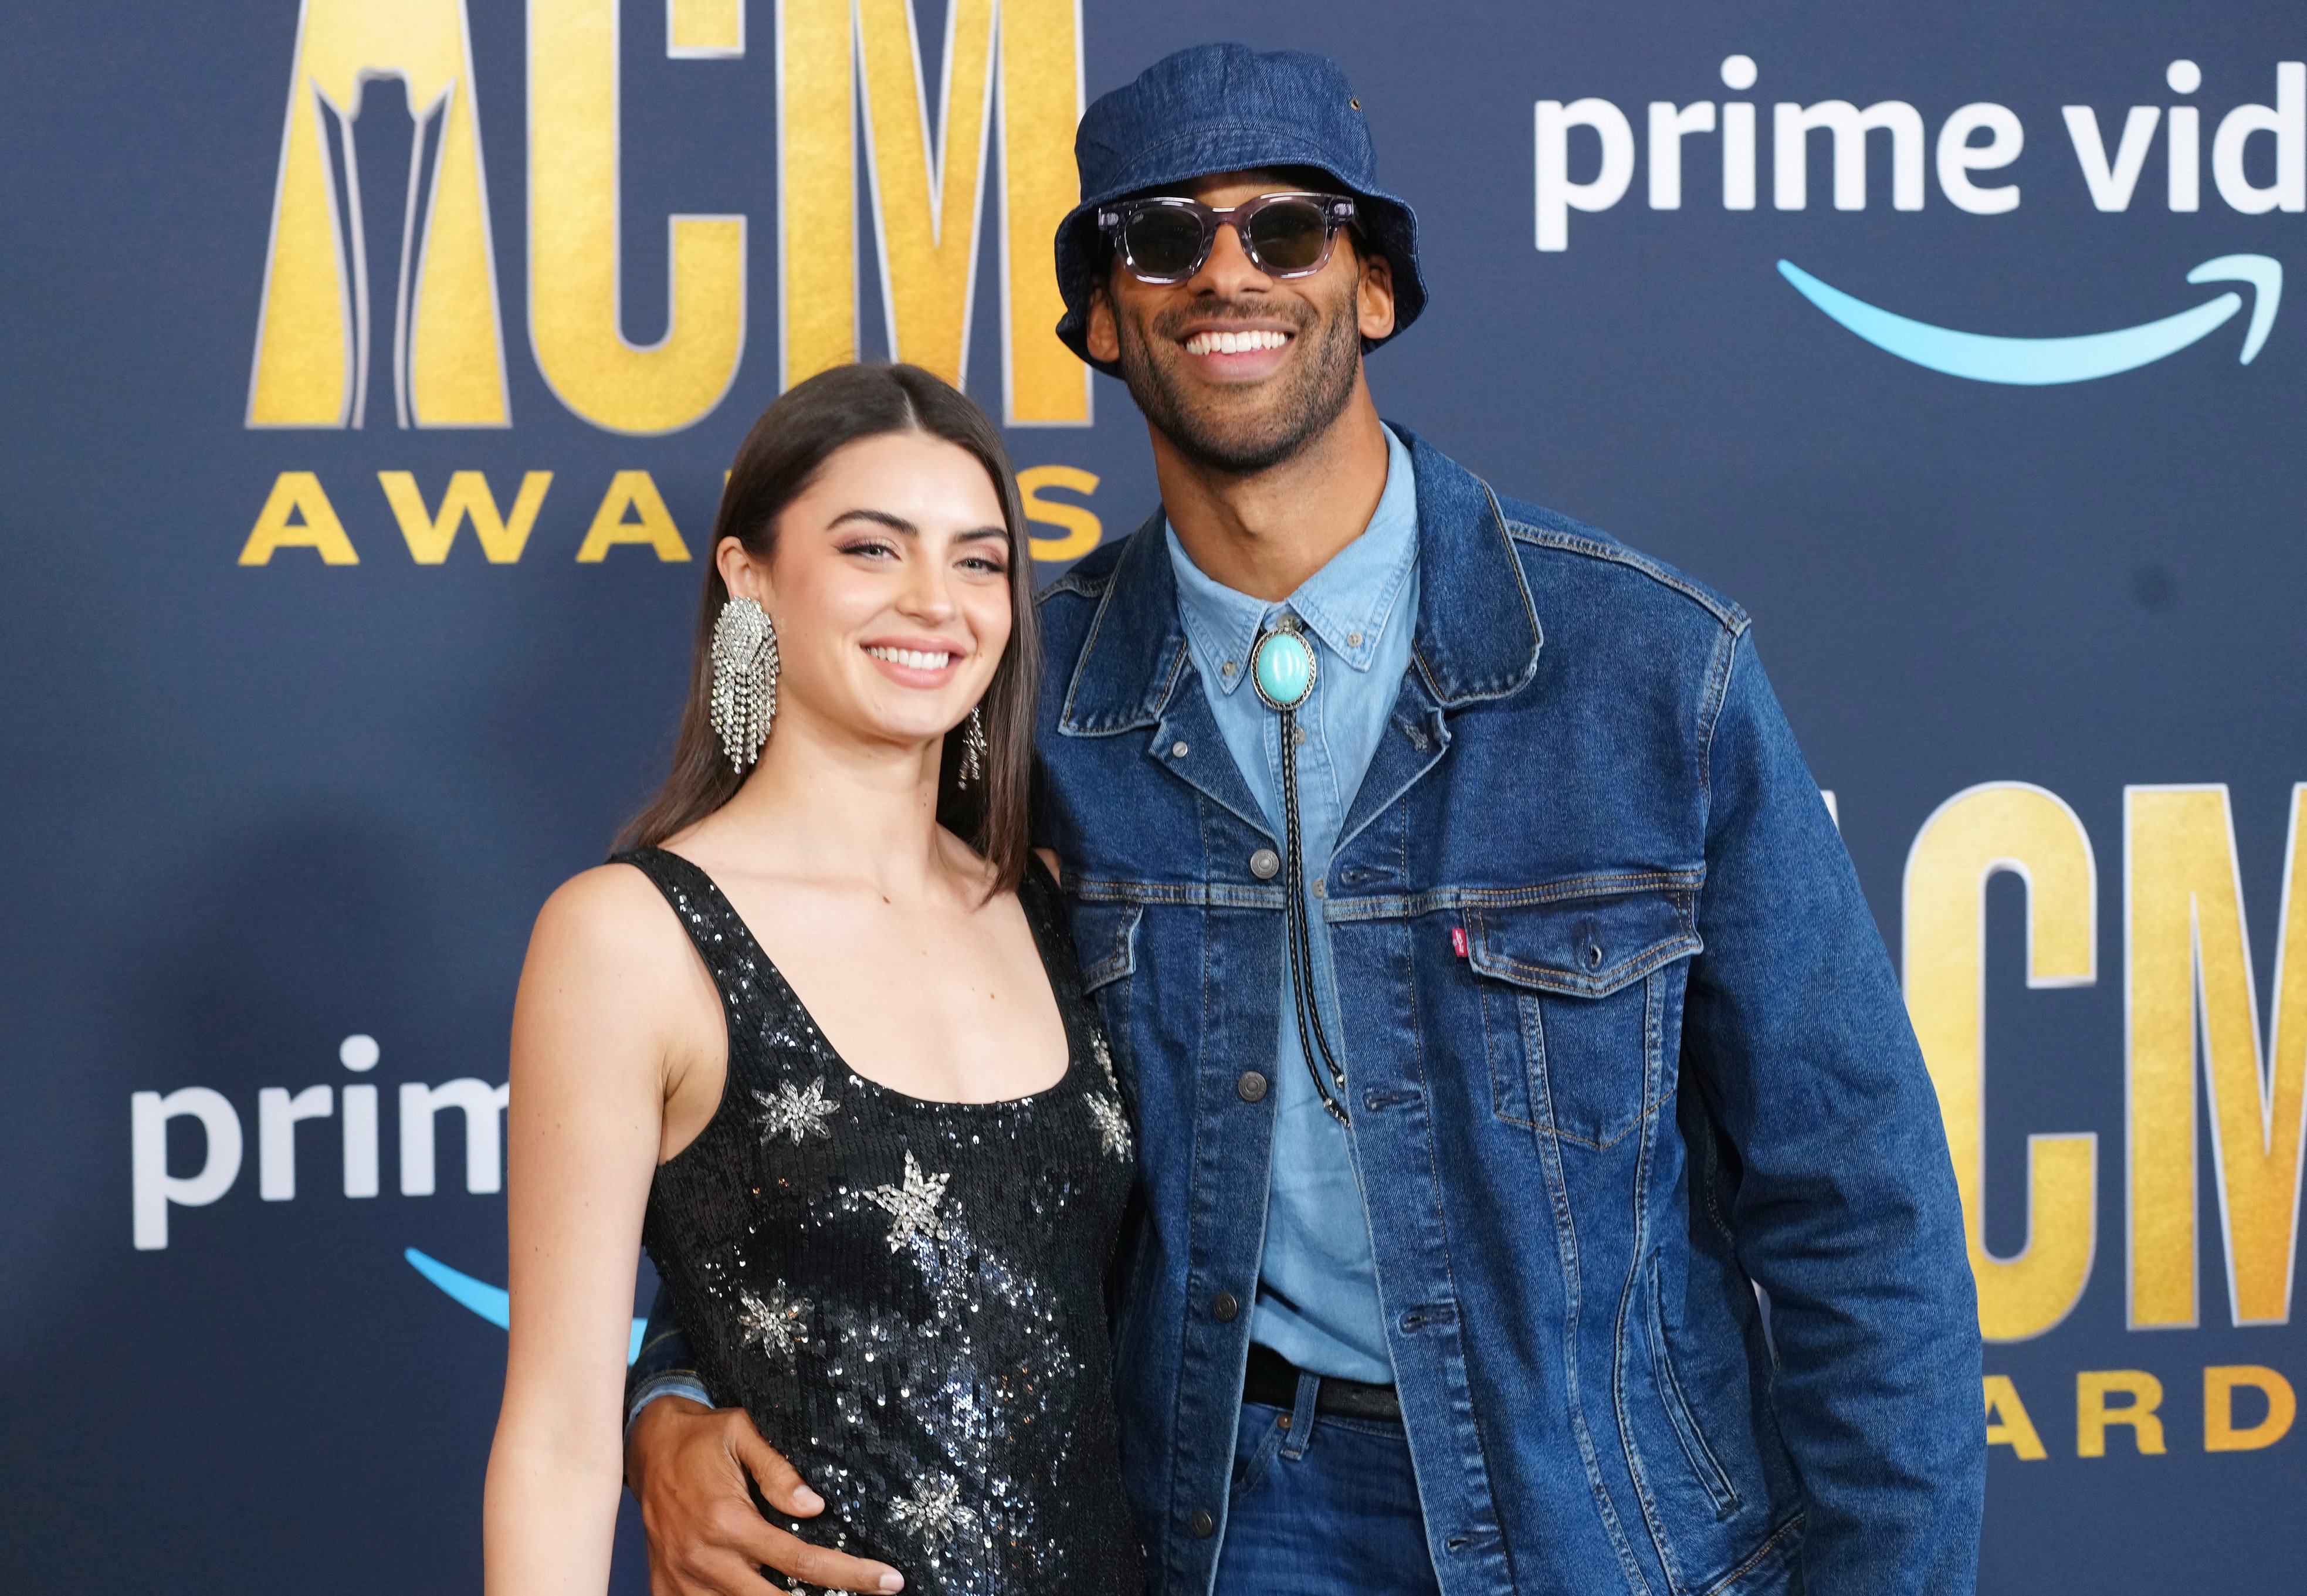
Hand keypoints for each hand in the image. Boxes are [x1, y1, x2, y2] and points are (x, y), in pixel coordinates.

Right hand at [626, 1398, 903, 1594]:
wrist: (643, 1445)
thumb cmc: (700, 1437)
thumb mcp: (742, 1432)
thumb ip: (779, 1471)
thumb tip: (815, 1506)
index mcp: (728, 1521)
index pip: (801, 1561)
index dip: (851, 1574)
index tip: (889, 1580)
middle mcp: (705, 1558)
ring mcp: (682, 1579)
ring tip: (815, 1593)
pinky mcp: (665, 1587)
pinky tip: (760, 1589)